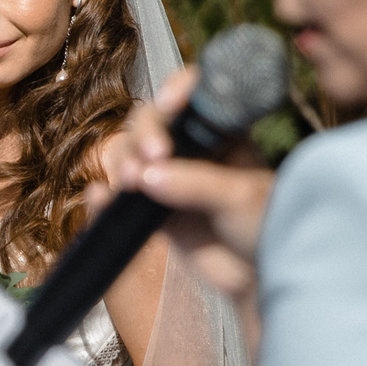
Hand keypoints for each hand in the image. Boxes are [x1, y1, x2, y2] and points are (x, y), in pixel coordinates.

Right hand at [92, 69, 275, 304]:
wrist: (260, 276)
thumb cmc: (265, 226)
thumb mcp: (239, 197)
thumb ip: (195, 184)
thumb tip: (148, 176)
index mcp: (221, 129)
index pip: (193, 94)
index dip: (177, 90)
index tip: (170, 104)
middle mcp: (192, 146)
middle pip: (151, 121)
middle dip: (144, 134)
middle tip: (153, 155)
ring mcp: (170, 177)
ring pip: (131, 154)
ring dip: (123, 161)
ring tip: (129, 183)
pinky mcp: (154, 210)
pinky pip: (121, 198)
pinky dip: (106, 197)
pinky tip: (100, 197)